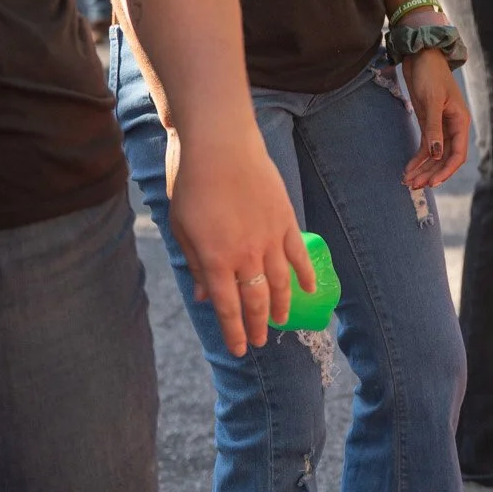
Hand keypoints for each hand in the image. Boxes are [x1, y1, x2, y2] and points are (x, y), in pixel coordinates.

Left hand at [164, 129, 318, 357]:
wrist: (220, 143)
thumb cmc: (192, 182)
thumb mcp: (182, 227)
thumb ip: (196, 263)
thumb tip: (204, 294)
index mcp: (215, 259)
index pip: (227, 306)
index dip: (233, 331)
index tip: (238, 348)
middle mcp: (245, 254)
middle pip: (256, 300)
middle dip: (257, 325)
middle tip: (258, 341)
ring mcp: (270, 237)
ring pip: (280, 282)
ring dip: (281, 305)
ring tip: (281, 321)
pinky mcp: (285, 219)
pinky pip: (299, 254)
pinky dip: (306, 273)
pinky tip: (311, 288)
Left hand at [400, 47, 470, 190]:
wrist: (420, 55)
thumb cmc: (430, 74)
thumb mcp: (431, 101)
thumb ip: (433, 128)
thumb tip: (436, 155)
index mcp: (460, 122)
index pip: (458, 154)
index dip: (446, 170)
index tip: (432, 182)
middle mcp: (452, 126)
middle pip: (444, 158)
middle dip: (431, 173)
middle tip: (414, 186)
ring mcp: (440, 126)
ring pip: (434, 155)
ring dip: (423, 169)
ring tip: (408, 182)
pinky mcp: (428, 123)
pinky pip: (425, 146)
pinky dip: (417, 159)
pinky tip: (408, 169)